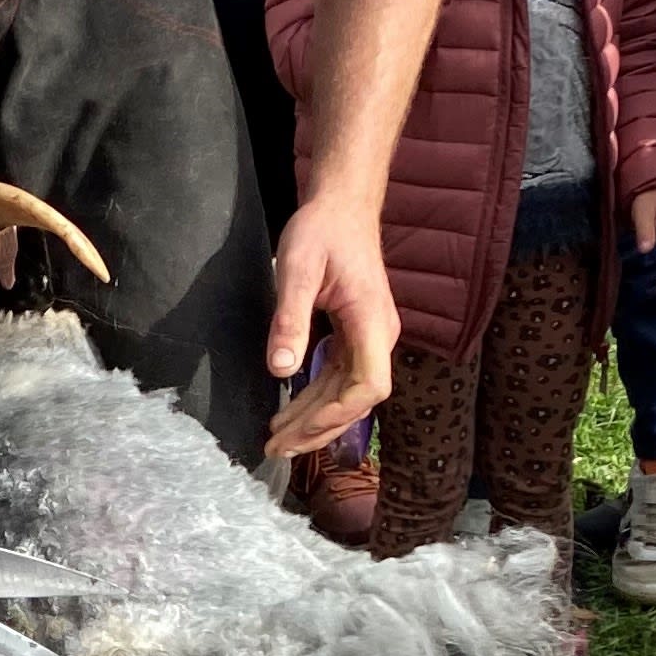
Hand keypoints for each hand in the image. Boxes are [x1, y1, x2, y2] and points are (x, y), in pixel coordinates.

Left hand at [263, 192, 400, 460]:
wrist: (343, 205)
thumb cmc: (322, 230)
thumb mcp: (297, 269)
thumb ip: (290, 319)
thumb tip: (280, 370)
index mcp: (371, 321)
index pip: (369, 385)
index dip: (339, 413)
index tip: (303, 428)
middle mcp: (378, 336)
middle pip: (357, 401)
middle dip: (318, 429)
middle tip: (276, 449)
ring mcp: (370, 338)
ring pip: (347, 394)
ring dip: (314, 420)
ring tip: (277, 440)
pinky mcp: (357, 337)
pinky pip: (340, 379)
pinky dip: (316, 400)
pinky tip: (292, 413)